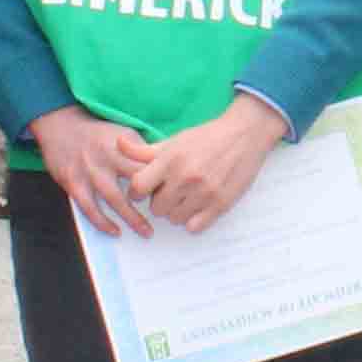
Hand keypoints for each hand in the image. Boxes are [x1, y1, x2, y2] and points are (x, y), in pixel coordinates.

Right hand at [33, 109, 158, 237]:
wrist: (61, 126)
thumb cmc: (97, 133)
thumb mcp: (124, 133)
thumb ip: (142, 151)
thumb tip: (166, 167)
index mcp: (123, 145)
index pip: (148, 165)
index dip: (162, 180)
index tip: (174, 193)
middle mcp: (107, 157)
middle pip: (135, 181)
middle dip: (151, 200)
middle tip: (166, 216)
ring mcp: (89, 171)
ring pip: (114, 198)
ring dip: (131, 217)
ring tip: (146, 232)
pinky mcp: (73, 183)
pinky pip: (89, 208)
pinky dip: (102, 222)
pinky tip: (114, 231)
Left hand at [132, 99, 291, 231]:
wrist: (244, 135)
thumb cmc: (207, 137)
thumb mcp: (174, 140)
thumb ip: (144, 150)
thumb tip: (117, 144)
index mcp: (170, 160)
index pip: (138, 188)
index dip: (138, 192)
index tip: (146, 189)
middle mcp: (185, 178)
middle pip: (156, 208)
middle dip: (159, 201)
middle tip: (170, 190)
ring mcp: (204, 193)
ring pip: (174, 219)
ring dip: (176, 211)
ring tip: (186, 197)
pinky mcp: (220, 204)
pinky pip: (194, 227)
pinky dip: (193, 220)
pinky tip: (197, 206)